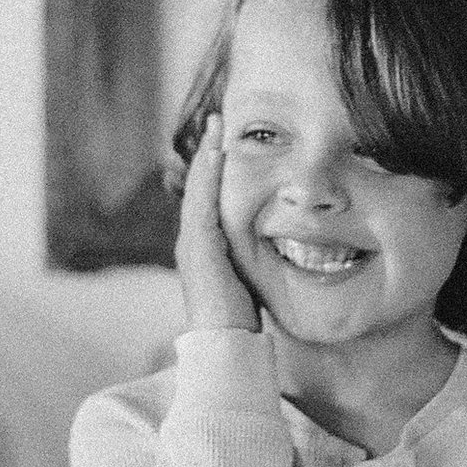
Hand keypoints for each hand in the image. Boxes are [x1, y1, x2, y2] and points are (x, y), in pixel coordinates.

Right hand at [176, 115, 259, 332]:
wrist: (224, 345)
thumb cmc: (240, 319)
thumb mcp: (247, 278)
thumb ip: (251, 258)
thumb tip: (276, 243)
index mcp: (204, 246)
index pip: (208, 197)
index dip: (215, 167)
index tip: (226, 139)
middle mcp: (191, 240)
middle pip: (199, 186)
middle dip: (208, 153)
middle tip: (218, 120)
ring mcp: (191, 243)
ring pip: (198, 189)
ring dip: (207, 156)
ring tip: (217, 126)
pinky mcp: (197, 247)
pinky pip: (201, 202)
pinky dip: (207, 176)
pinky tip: (216, 154)